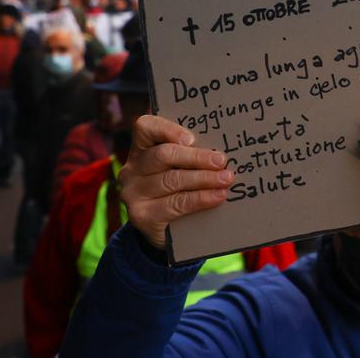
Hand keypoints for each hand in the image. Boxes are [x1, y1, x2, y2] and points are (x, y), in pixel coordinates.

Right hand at [118, 115, 233, 249]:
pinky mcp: (141, 215)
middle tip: (222, 161)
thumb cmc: (180, 187)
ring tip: (226, 179)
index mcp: (142, 148)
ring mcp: (133, 192)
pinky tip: (217, 196)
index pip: (146, 127)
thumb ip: (192, 154)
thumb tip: (222, 149)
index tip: (192, 139)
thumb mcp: (181, 167)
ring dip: (204, 179)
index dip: (168, 130)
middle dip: (196, 157)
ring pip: (172, 180)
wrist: (166, 231)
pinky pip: (175, 204)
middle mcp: (133, 168)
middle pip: (164, 155)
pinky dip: (201, 199)